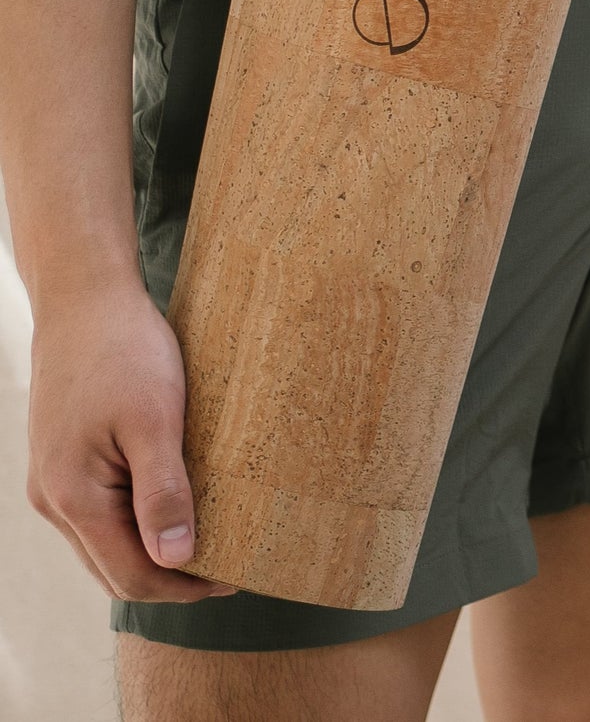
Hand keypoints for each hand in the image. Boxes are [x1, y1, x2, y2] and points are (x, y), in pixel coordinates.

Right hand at [27, 281, 234, 601]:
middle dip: (172, 576)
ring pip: (106, 542)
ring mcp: (56, 481)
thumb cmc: (125, 351)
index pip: (131, 575)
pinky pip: (103, 511)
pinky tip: (178, 503)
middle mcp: (56, 500)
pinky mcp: (66, 460)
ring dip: (155, 549)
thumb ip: (162, 493)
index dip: (185, 585)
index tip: (237, 576)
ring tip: (214, 537)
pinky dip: (138, 521)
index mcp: (74, 498)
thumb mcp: (156, 419)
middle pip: (115, 568)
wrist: (85, 301)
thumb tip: (176, 559)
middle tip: (233, 563)